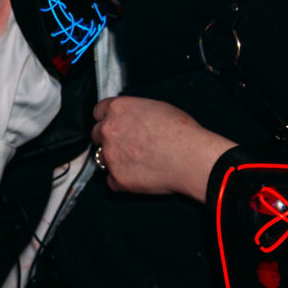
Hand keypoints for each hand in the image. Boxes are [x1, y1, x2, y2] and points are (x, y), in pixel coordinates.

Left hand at [90, 97, 232, 200]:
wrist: (191, 157)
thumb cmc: (181, 131)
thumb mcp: (156, 107)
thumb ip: (134, 112)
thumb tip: (130, 118)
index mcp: (117, 109)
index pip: (98, 111)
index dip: (106, 118)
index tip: (113, 124)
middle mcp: (108, 130)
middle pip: (96, 134)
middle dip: (109, 139)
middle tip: (127, 145)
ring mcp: (110, 156)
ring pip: (102, 158)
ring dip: (115, 160)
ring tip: (137, 162)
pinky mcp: (117, 178)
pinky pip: (112, 180)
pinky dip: (122, 180)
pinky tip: (139, 176)